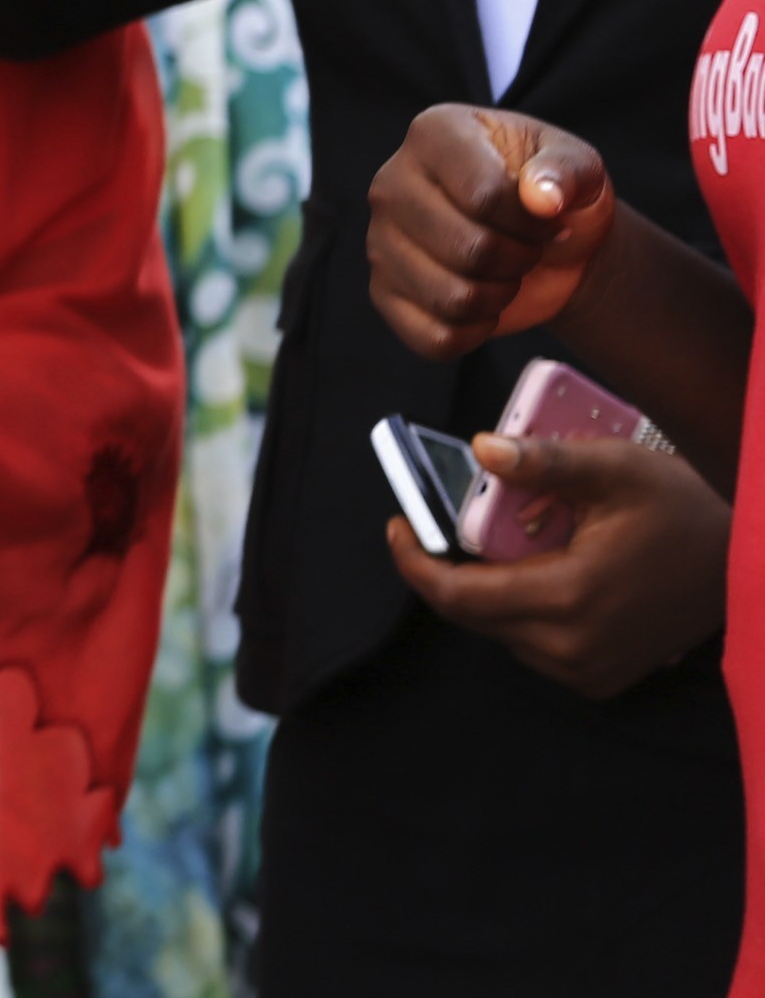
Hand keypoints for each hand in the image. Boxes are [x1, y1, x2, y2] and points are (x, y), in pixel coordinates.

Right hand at [367, 106, 613, 359]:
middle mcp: (391, 183)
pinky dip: (475, 332)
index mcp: (434, 134)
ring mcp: (379, 240)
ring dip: (501, 297)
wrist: (547, 241)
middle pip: (470, 249)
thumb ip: (569, 171)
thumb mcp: (581, 167)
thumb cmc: (556, 193)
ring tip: (506, 272)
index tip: (548, 216)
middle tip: (527, 247)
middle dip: (520, 259)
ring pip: (453, 298)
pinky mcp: (382, 293)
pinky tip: (483, 304)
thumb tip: (543, 199)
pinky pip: (434, 336)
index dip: (533, 222)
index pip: (485, 195)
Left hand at [389, 432, 728, 697]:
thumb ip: (542, 461)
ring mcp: (588, 670)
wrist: (748, 558)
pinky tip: (541, 569)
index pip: (458, 596)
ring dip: (490, 588)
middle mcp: (573, 648)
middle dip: (450, 567)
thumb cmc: (684, 508)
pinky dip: (522, 609)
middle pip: (473, 615)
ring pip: (501, 631)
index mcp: (569, 598)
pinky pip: (534, 645)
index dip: (414, 562)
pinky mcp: (602, 678)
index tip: (398, 525)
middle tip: (448, 520)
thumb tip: (482, 448)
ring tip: (510, 539)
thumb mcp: (614, 469)